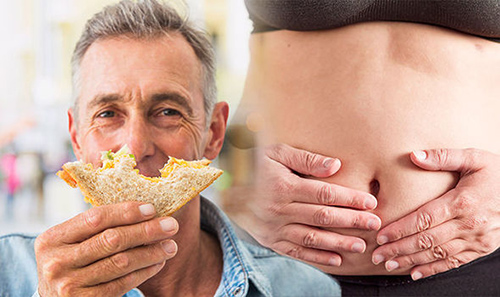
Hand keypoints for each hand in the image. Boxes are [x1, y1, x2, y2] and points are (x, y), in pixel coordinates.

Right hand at [35, 202, 178, 295]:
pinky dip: (145, 271)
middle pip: (111, 240)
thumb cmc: (70, 262)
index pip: (95, 218)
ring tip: (170, 245)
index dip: (126, 212)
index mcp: (52, 239)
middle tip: (171, 225)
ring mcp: (69, 285)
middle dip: (146, 231)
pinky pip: (123, 283)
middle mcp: (57, 262)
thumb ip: (96, 227)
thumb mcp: (70, 242)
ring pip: (121, 263)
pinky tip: (158, 263)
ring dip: (151, 252)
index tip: (152, 208)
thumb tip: (145, 210)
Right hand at [243, 144, 380, 265]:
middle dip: (351, 221)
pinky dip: (317, 258)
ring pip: (312, 238)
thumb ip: (305, 159)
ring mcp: (274, 229)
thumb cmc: (256, 166)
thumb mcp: (276, 153)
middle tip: (375, 224)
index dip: (348, 198)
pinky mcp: (271, 241)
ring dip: (339, 243)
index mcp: (282, 187)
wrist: (226, 190)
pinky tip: (337, 260)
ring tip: (361, 244)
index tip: (370, 202)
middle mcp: (278, 210)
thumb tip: (335, 165)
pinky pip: (297, 252)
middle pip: (322, 217)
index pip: (323, 194)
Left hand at [372, 148, 499, 279]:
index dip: (401, 229)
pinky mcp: (482, 248)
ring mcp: (476, 239)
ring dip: (411, 260)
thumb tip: (414, 155)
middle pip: (427, 240)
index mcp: (462, 202)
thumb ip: (443, 156)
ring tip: (389, 264)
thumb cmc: (499, 172)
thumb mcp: (474, 157)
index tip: (381, 235)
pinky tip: (415, 272)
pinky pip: (454, 262)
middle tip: (377, 255)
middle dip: (399, 249)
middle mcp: (469, 224)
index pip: (424, 219)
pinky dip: (433, 269)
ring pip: (437, 254)